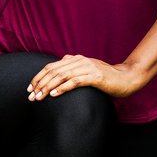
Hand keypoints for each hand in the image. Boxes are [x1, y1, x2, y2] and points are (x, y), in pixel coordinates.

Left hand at [27, 55, 143, 101]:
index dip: (38, 77)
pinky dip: (63, 88)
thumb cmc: (106, 77)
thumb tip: (59, 65)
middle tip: (31, 96)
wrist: (127, 78)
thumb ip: (73, 67)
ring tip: (39, 97)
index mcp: (76, 59)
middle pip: (53, 71)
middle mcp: (80, 61)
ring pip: (62, 76)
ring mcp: (88, 68)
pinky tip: (54, 95)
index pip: (51, 67)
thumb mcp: (87, 70)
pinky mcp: (95, 76)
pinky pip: (75, 81)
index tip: (29, 89)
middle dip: (40, 84)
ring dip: (48, 87)